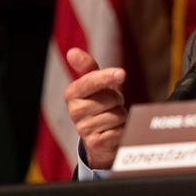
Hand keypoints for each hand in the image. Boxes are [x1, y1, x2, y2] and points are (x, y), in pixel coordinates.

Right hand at [63, 48, 126, 169]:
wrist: (100, 138)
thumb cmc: (100, 104)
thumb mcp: (95, 85)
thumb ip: (86, 67)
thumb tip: (72, 52)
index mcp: (73, 93)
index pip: (91, 81)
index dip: (107, 77)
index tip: (122, 73)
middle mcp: (75, 111)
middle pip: (112, 98)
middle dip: (117, 100)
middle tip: (110, 105)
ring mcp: (83, 129)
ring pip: (118, 114)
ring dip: (121, 116)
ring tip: (111, 119)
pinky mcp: (95, 144)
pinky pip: (119, 130)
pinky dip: (122, 130)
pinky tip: (113, 132)